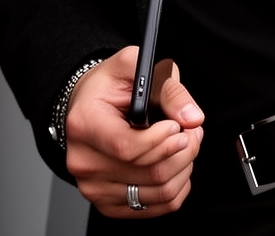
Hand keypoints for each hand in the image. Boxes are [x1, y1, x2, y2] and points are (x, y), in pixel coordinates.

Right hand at [65, 46, 206, 217]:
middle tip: (190, 131)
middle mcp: (83, 161)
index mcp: (84, 124)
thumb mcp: (134, 67)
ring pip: (160, 191)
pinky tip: (174, 164)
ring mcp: (93, 187)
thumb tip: (191, 117)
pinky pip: (159, 206)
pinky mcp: (108, 204)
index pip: (127, 147)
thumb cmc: (109, 88)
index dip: (162, 140)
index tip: (177, 126)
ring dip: (184, 167)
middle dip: (184, 150)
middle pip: (150, 172)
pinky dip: (177, 185)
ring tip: (184, 144)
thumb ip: (167, 88)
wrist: (87, 108)